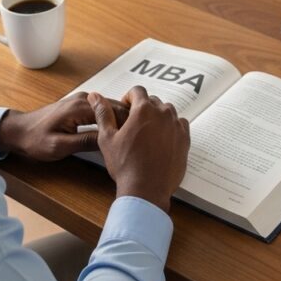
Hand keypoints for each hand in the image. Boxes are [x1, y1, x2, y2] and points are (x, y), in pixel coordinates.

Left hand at [0, 93, 128, 161]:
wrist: (19, 131)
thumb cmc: (35, 139)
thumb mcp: (60, 146)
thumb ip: (85, 141)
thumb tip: (109, 141)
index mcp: (80, 107)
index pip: (115, 111)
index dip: (129, 124)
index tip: (138, 138)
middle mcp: (83, 99)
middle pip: (117, 107)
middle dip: (129, 121)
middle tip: (140, 139)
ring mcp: (82, 100)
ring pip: (112, 108)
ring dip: (122, 120)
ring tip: (132, 137)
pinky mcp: (81, 105)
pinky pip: (103, 110)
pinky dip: (113, 119)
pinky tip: (117, 132)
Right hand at [89, 86, 190, 211]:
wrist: (146, 190)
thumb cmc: (125, 165)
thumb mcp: (107, 138)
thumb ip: (103, 113)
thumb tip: (95, 96)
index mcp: (143, 110)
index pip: (138, 91)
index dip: (129, 98)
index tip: (126, 109)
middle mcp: (163, 114)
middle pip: (153, 101)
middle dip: (143, 108)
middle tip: (134, 125)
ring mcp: (176, 126)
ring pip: (167, 112)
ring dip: (158, 117)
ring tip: (147, 133)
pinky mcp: (185, 140)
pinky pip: (180, 125)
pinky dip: (171, 127)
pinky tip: (161, 140)